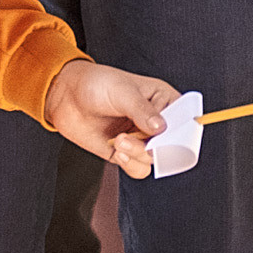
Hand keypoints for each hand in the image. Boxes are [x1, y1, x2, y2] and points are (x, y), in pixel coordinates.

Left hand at [46, 60, 174, 175]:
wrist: (66, 96)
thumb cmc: (96, 83)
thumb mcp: (122, 91)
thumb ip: (142, 111)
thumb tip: (161, 128)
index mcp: (163, 100)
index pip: (185, 120)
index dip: (182, 132)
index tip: (168, 136)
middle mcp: (155, 122)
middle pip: (172, 145)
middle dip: (156, 146)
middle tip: (143, 140)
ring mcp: (141, 138)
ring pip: (153, 159)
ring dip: (138, 154)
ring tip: (120, 141)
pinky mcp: (126, 152)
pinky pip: (138, 169)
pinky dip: (131, 165)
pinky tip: (118, 151)